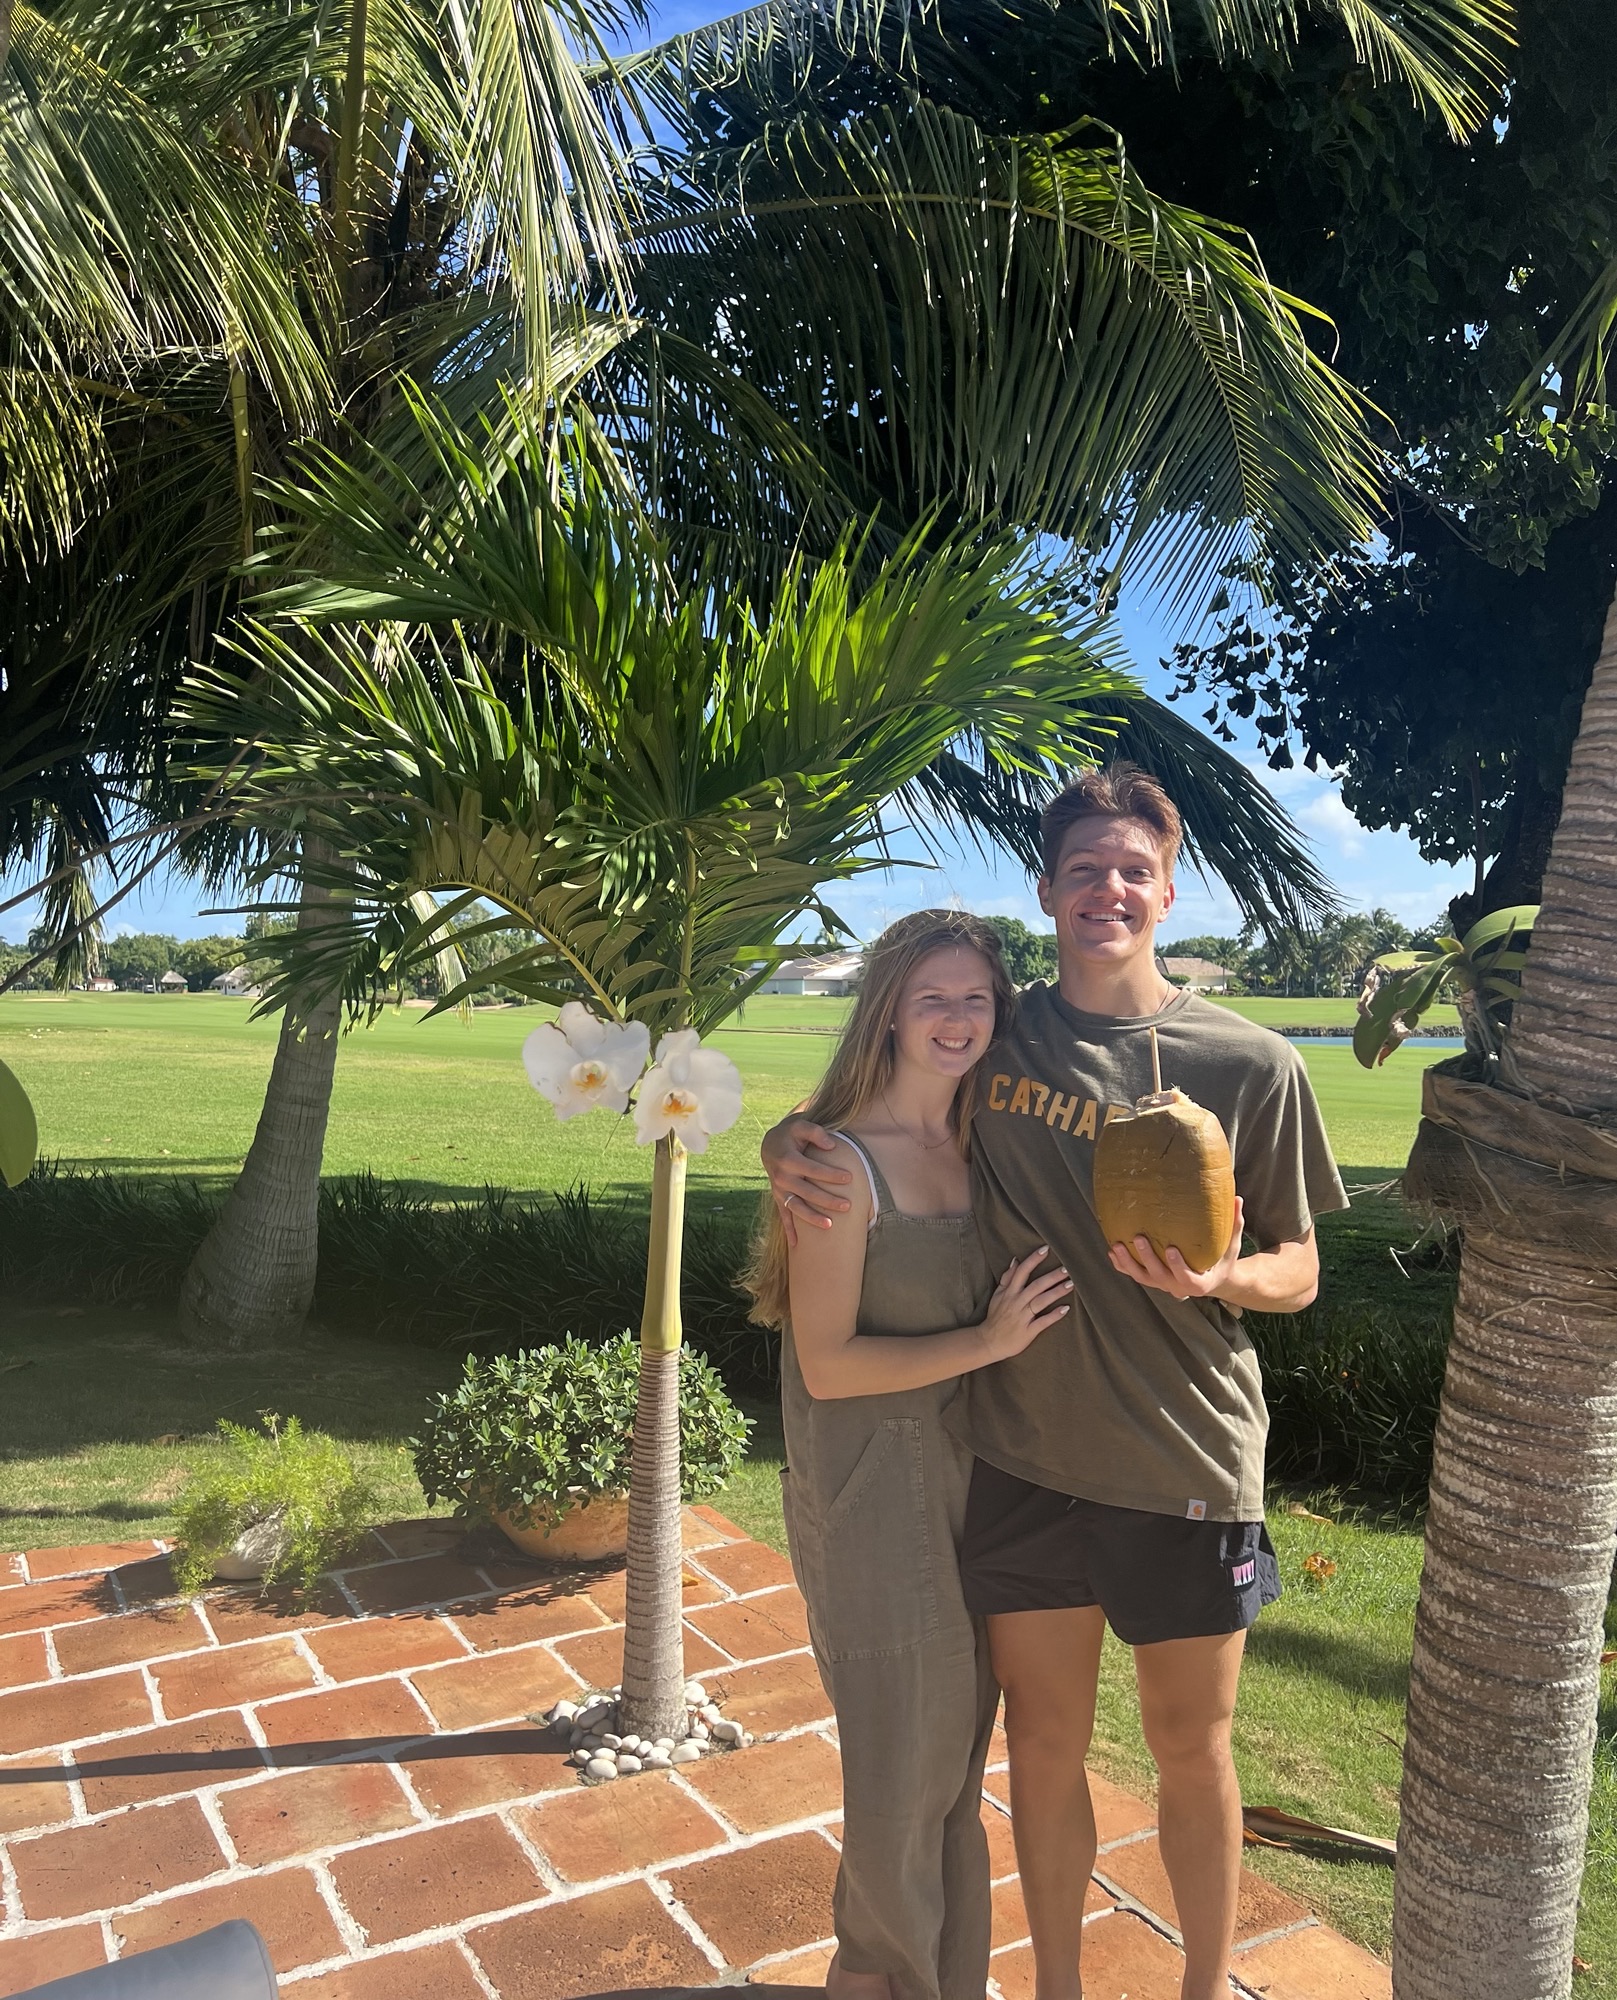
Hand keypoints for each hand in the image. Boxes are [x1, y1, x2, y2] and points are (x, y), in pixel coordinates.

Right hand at [763, 1116, 851, 1246]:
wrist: (771, 1144)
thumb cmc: (792, 1134)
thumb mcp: (800, 1125)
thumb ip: (816, 1132)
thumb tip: (832, 1144)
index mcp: (788, 1159)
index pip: (813, 1169)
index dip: (830, 1174)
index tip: (849, 1178)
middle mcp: (781, 1177)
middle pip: (806, 1191)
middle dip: (827, 1200)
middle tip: (848, 1206)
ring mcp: (779, 1190)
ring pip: (795, 1207)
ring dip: (811, 1218)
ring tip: (830, 1225)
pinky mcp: (778, 1197)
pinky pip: (783, 1215)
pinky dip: (789, 1230)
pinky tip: (797, 1245)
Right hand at [978, 1248, 1072, 1361]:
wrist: (988, 1341)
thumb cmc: (995, 1316)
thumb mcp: (998, 1295)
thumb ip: (1007, 1278)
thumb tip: (1016, 1260)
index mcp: (1009, 1292)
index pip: (1022, 1271)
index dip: (1033, 1260)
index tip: (1046, 1249)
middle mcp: (1016, 1302)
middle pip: (1036, 1286)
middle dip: (1052, 1276)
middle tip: (1067, 1268)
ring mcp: (1022, 1317)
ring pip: (1040, 1302)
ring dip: (1056, 1293)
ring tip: (1071, 1284)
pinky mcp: (1027, 1331)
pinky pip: (1042, 1322)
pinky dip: (1054, 1316)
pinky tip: (1066, 1309)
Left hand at [1107, 1197, 1245, 1301]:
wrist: (1213, 1280)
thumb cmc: (1223, 1260)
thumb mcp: (1232, 1246)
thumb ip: (1235, 1224)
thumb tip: (1238, 1198)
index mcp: (1200, 1283)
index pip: (1187, 1278)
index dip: (1177, 1265)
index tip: (1170, 1248)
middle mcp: (1178, 1288)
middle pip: (1159, 1276)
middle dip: (1147, 1258)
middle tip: (1139, 1237)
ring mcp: (1164, 1285)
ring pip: (1143, 1278)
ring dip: (1128, 1263)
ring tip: (1117, 1245)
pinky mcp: (1154, 1281)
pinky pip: (1136, 1275)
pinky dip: (1123, 1266)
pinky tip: (1112, 1252)